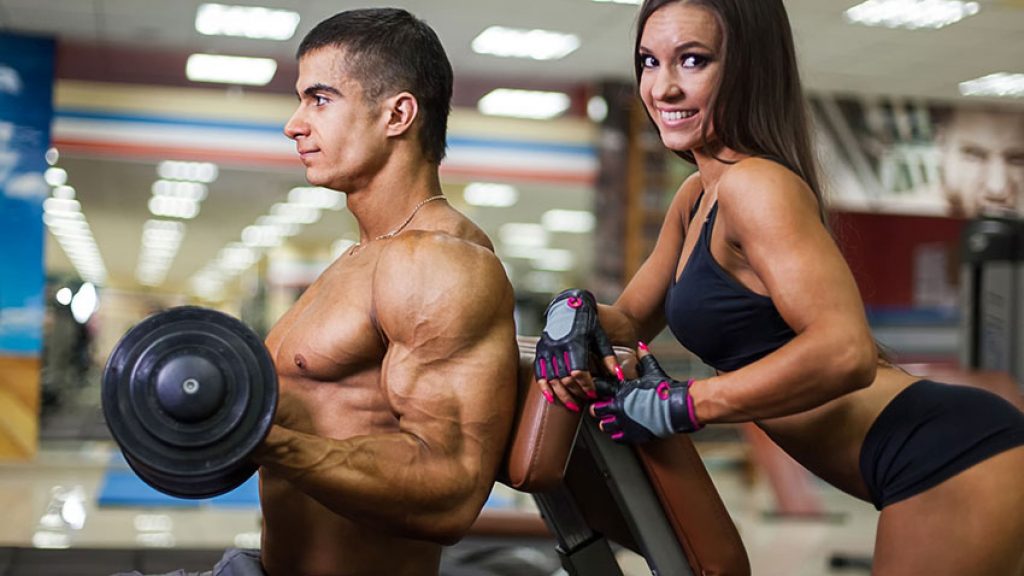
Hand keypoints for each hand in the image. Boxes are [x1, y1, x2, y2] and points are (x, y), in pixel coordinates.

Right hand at [534, 289, 618, 410]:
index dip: (587, 386)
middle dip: (577, 392)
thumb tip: (617, 377)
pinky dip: (544, 387)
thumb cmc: (588, 321)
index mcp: (574, 341)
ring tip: (573, 405)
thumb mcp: (601, 337)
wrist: (571, 305)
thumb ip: (608, 358)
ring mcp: (547, 348)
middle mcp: (558, 345)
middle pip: (566, 378)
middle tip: (586, 400)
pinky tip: (551, 398)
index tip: (594, 394)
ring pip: (553, 379)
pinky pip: (539, 373)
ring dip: (563, 395)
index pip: (579, 372)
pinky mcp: (541, 350)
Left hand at [590, 346, 701, 443]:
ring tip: (610, 421)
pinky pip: (616, 438)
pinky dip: (616, 435)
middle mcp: (619, 407)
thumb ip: (643, 357)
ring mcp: (624, 422)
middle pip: (596, 410)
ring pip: (603, 426)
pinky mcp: (632, 435)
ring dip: (606, 423)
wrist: (678, 407)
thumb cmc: (665, 389)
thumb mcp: (653, 370)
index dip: (596, 389)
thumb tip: (641, 345)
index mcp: (621, 390)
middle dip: (598, 409)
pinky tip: (620, 430)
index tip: (597, 390)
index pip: (599, 388)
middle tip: (601, 408)